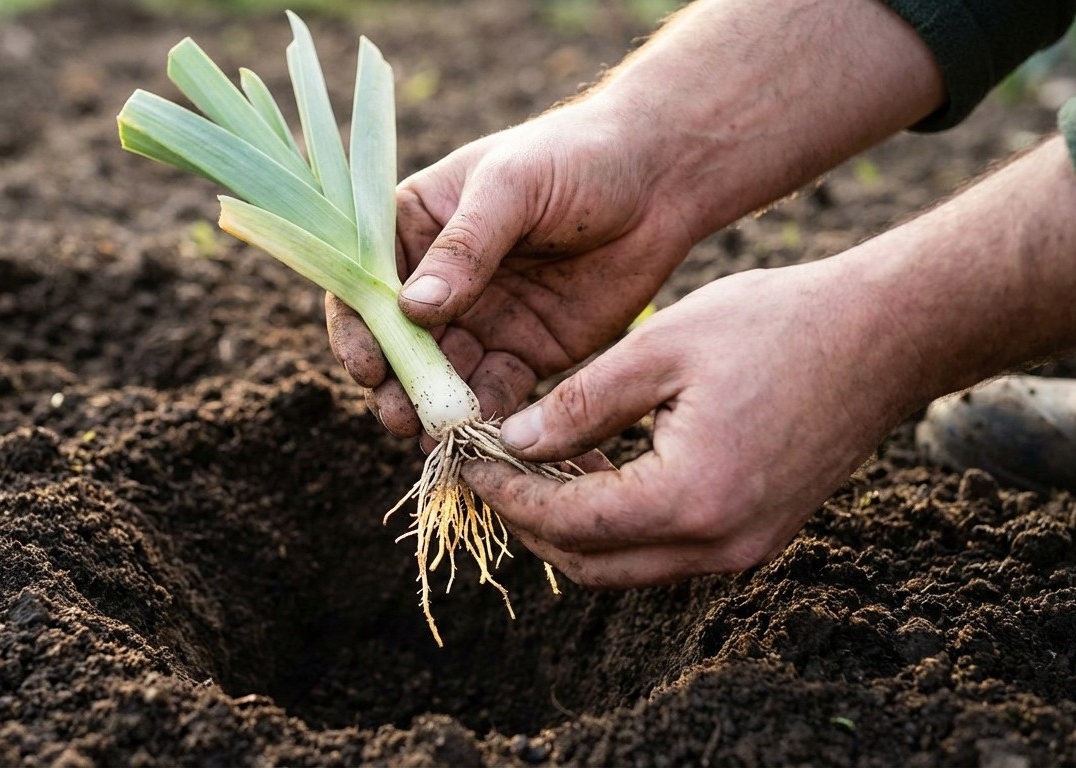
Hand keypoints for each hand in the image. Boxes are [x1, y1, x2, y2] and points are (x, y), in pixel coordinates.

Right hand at [328, 98, 693, 437]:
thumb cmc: (577, 157)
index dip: (357, 327)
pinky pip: (495, 395)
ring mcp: (481, 321)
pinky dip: (484, 420)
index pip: (365, 282)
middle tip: (400, 416)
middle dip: (395, 382)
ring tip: (437, 434)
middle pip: (398, 342)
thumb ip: (465, 246)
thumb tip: (411, 309)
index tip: (368, 364)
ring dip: (433, 409)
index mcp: (415, 227)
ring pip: (441, 377)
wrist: (661, 180)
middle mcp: (439, 281)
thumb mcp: (513, 185)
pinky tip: (480, 439)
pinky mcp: (526, 354)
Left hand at [463, 258, 921, 587]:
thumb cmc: (777, 325)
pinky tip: (593, 464)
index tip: (464, 461)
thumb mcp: (661, 347)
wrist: (884, 334)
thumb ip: (581, 404)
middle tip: (489, 471)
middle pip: (591, 564)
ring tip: (533, 463)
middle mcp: (720, 544)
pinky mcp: (756, 535)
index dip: (507, 495)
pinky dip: (618, 520)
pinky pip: (664, 549)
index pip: (569, 521)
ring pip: (626, 564)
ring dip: (572, 524)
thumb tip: (516, 443)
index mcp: (692, 499)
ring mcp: (744, 548)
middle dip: (530, 522)